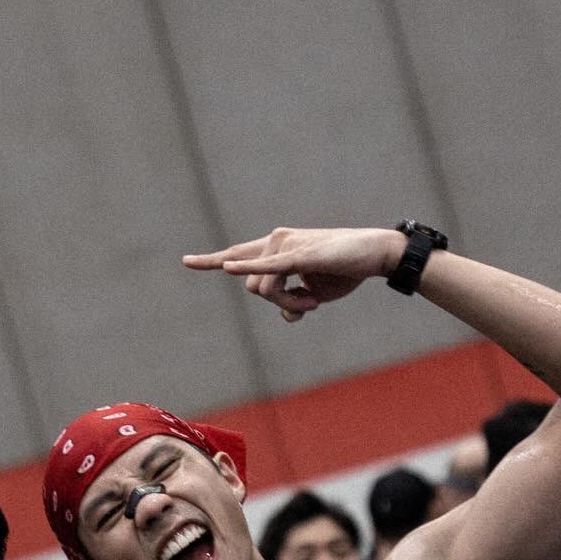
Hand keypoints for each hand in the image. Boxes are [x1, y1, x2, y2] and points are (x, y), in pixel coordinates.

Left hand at [183, 226, 401, 322]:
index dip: (211, 261)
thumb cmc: (344, 270)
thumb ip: (292, 304)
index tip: (187, 262)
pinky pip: (270, 268)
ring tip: (314, 302)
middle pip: (254, 290)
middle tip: (307, 308)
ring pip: (266, 292)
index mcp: (275, 249)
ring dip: (289, 306)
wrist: (373, 255)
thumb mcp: (313, 295)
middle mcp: (275, 241)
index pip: (237, 255)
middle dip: (277, 306)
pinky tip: (227, 269)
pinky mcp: (300, 254)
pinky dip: (248, 270)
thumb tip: (286, 318)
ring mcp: (285, 245)